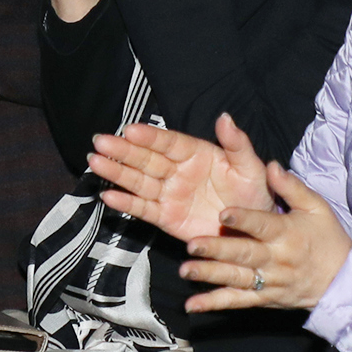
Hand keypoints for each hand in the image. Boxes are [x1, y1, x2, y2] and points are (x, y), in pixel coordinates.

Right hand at [89, 112, 270, 241]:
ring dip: (116, 172)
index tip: (130, 129)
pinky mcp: (167, 218)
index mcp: (197, 154)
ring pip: (139, 181)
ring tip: (95, 162)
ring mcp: (170, 195)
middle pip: (147, 159)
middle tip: (100, 142)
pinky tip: (108, 196)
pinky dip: (126, 203)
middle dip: (123, 151)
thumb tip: (225, 117)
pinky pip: (144, 209)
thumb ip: (237, 144)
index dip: (150, 137)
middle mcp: (179, 172)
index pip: (169, 143)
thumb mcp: (251, 169)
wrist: (255, 234)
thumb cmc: (255, 196)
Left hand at [180, 163, 351, 311]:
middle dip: (217, 249)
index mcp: (287, 233)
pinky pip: (238, 302)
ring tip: (185, 271)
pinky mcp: (265, 299)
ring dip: (210, 275)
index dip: (244, 219)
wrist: (343, 281)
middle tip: (192, 245)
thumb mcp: (316, 208)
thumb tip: (271, 165)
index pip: (262, 225)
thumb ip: (292, 187)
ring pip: (237, 279)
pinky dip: (214, 304)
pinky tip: (192, 305)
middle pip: (244, 254)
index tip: (223, 213)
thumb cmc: (327, 238)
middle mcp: (276, 259)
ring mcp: (269, 282)